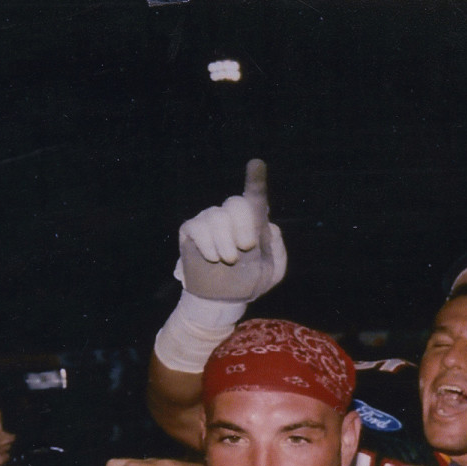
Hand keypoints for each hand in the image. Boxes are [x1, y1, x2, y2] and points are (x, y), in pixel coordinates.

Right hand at [176, 159, 286, 302]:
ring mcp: (210, 220)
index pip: (254, 196)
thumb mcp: (273, 270)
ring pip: (217, 217)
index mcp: (253, 222)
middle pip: (236, 204)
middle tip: (246, 248)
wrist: (224, 300)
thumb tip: (268, 224)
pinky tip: (213, 258)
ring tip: (228, 260)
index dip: (255, 179)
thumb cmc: (249, 283)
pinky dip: (208, 244)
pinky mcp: (191, 230)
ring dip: (225, 242)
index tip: (257, 164)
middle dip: (244, 226)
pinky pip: (198, 227)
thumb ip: (276, 247)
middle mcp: (231, 216)